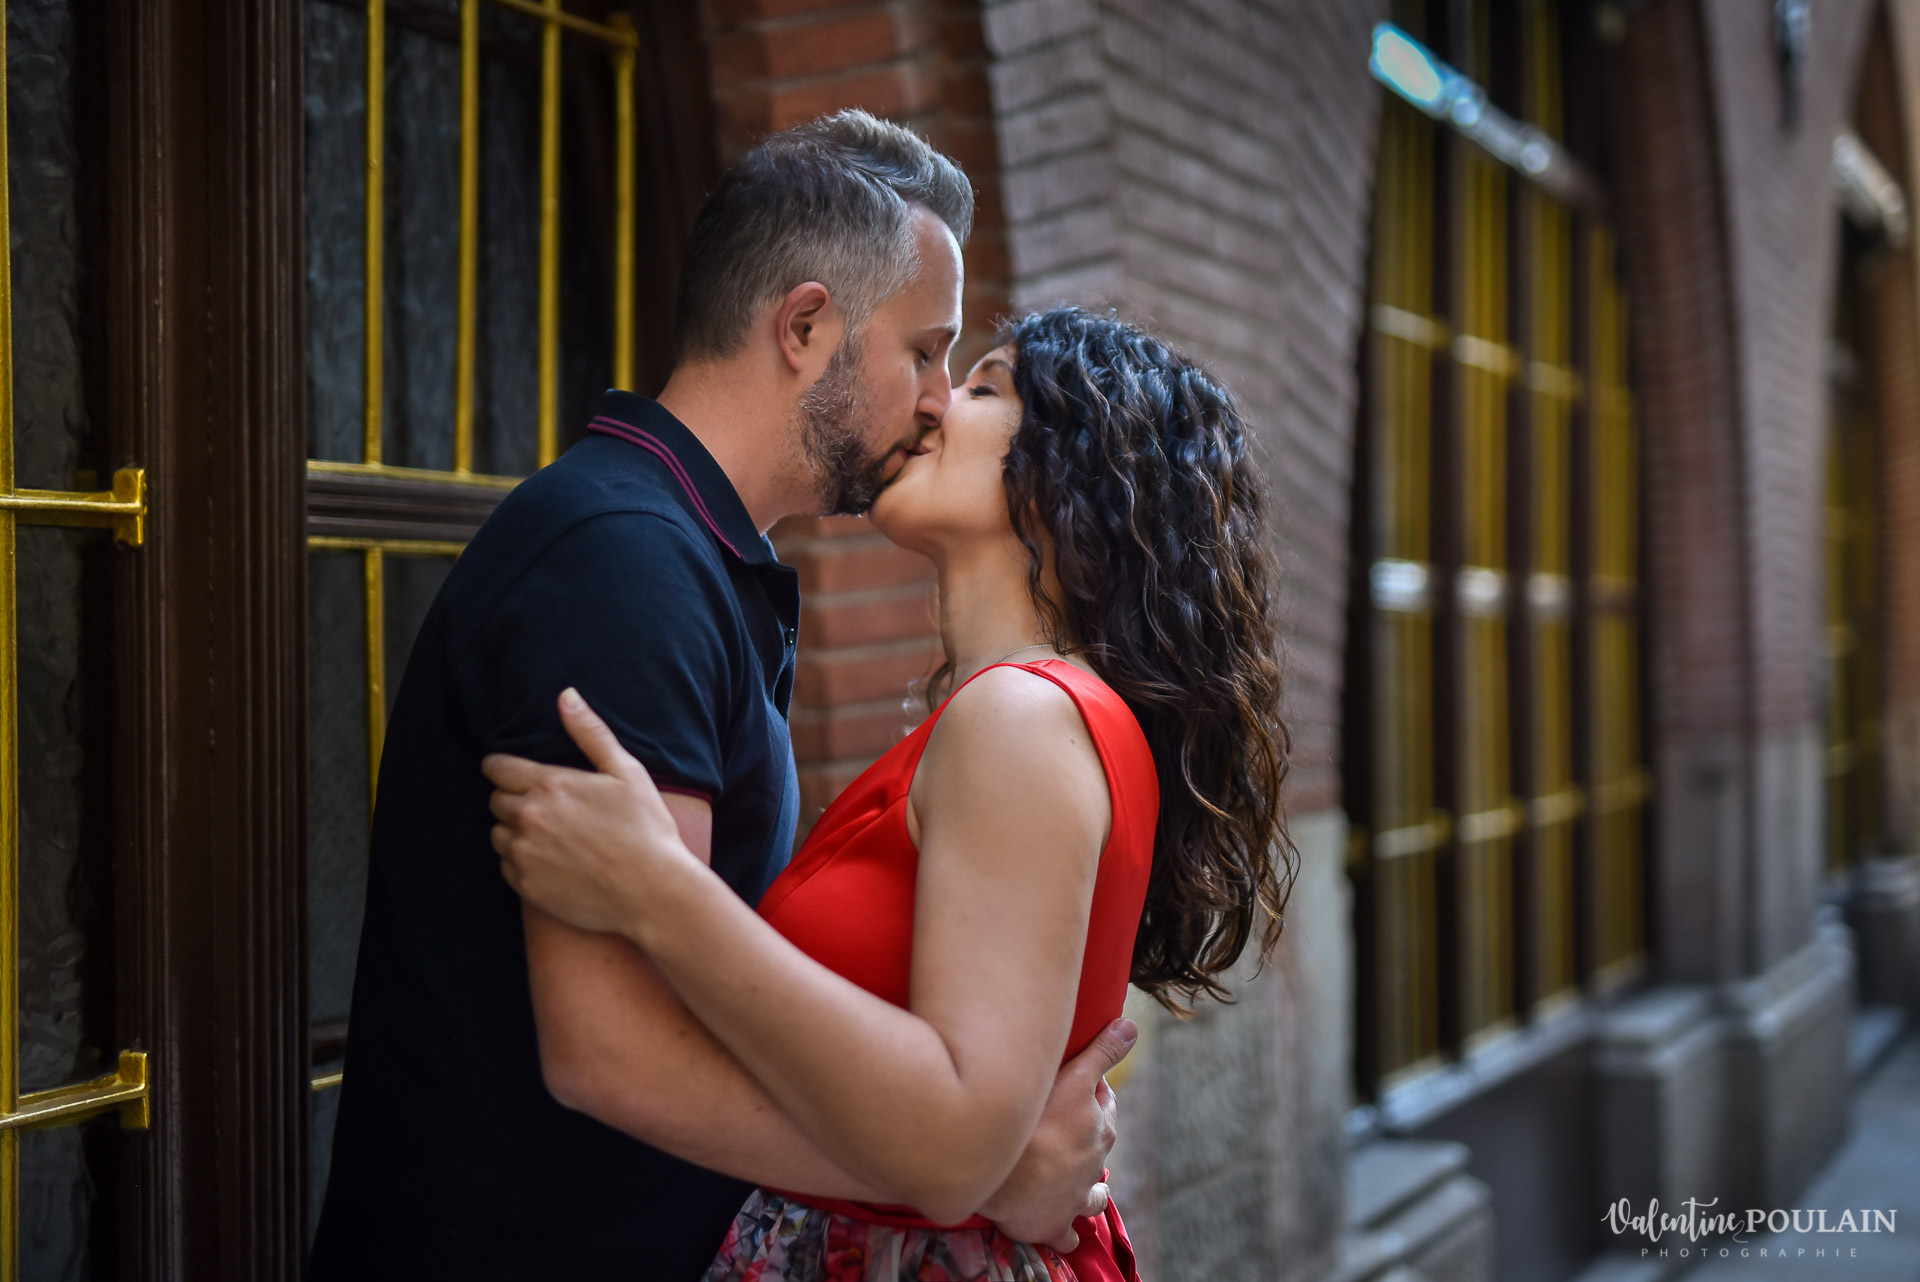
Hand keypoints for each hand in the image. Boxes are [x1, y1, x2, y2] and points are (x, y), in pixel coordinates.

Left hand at [485, 688, 698, 935]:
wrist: (653, 891)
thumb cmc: (646, 828)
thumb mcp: (626, 772)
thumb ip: (590, 732)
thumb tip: (566, 696)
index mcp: (549, 785)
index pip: (496, 768)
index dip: (503, 767)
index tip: (512, 773)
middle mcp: (528, 818)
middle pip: (495, 801)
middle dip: (513, 799)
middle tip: (546, 807)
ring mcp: (524, 855)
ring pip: (498, 835)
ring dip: (515, 831)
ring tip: (550, 836)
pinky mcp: (526, 887)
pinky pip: (506, 867)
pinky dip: (522, 862)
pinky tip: (552, 862)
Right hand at [979, 1017, 1136, 1250]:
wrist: (1010, 1179)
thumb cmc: (1040, 1124)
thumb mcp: (1075, 1078)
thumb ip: (1103, 1052)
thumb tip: (1133, 1026)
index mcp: (1099, 1130)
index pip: (1103, 1103)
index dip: (1092, 1091)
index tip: (1078, 1083)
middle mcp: (1094, 1166)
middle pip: (1097, 1145)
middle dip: (1089, 1134)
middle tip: (1068, 1123)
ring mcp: (1075, 1199)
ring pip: (1093, 1196)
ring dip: (1091, 1189)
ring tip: (1083, 1182)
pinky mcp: (1054, 1226)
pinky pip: (1067, 1236)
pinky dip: (1067, 1233)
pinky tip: (1065, 1232)